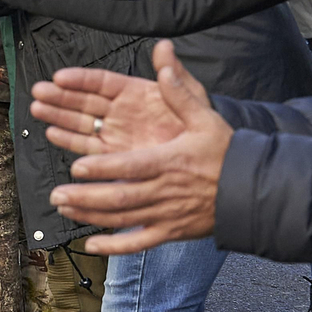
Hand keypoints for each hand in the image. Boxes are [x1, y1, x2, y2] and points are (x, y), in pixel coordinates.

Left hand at [33, 41, 232, 255]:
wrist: (254, 191)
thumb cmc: (227, 152)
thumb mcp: (206, 119)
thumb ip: (180, 93)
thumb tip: (163, 63)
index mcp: (169, 162)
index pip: (130, 166)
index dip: (103, 168)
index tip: (77, 167)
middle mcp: (164, 191)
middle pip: (120, 197)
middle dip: (86, 197)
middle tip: (57, 194)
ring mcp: (167, 215)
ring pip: (124, 219)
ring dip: (91, 217)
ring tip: (64, 210)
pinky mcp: (171, 232)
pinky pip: (139, 243)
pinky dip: (115, 248)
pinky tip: (92, 247)